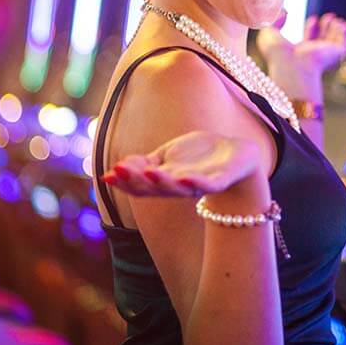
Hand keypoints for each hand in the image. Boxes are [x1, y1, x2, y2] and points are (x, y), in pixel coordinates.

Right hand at [102, 131, 261, 197]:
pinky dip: (195, 183)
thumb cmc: (200, 157)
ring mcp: (199, 185)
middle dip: (137, 181)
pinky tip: (183, 177)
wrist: (237, 155)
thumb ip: (148, 161)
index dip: (125, 181)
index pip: (141, 185)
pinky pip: (206, 185)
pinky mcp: (219, 181)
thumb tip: (121, 164)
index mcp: (166, 181)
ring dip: (161, 182)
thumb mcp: (169, 155)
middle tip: (119, 170)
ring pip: (177, 189)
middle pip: (155, 189)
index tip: (108, 174)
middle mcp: (179, 187)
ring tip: (148, 173)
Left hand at [256, 13, 345, 99]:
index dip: (311, 30)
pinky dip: (345, 35)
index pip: (308, 42)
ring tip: (333, 18)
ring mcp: (324, 57)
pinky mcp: (335, 56)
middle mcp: (312, 56)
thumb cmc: (277, 53)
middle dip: (325, 29)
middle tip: (326, 17)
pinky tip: (342, 24)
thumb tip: (284, 12)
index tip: (312, 19)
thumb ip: (275, 21)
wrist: (291, 64)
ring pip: (333, 44)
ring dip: (335, 30)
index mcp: (297, 54)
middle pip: (322, 43)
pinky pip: (344, 45)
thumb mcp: (269, 32)